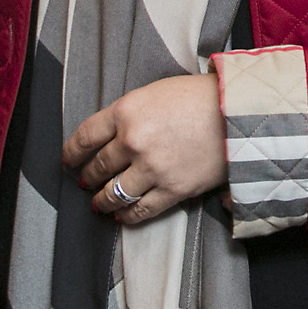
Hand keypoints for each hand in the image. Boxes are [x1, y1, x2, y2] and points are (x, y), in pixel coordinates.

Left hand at [63, 73, 226, 227]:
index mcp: (126, 111)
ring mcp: (152, 168)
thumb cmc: (199, 97)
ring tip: (98, 203)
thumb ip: (129, 114)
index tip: (68, 160)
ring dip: (101, 201)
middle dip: (87, 177)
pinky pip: (140, 210)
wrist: (239, 113)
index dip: (71, 153)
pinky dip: (126, 215)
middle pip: (97, 166)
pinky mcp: (172, 189)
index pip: (84, 137)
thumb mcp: (155, 93)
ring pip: (113, 193)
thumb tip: (110, 138)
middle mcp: (133, 141)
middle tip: (85, 181)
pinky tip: (121, 215)